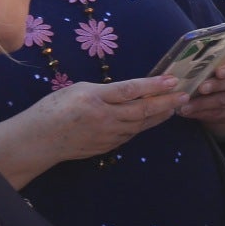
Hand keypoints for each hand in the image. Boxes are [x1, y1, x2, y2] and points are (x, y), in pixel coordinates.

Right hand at [27, 77, 185, 156]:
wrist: (39, 140)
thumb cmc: (54, 109)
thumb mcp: (79, 90)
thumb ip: (106, 91)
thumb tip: (132, 91)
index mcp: (95, 98)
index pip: (131, 90)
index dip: (155, 85)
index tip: (173, 80)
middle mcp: (105, 117)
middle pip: (143, 109)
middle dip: (167, 102)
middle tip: (185, 95)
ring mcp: (108, 134)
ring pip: (141, 124)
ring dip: (160, 114)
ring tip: (175, 106)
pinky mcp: (108, 146)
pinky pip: (131, 133)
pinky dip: (144, 125)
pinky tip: (153, 118)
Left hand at [178, 54, 224, 132]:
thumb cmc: (219, 72)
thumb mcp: (218, 64)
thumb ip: (208, 64)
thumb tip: (185, 71)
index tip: (218, 72)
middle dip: (216, 86)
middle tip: (200, 88)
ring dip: (205, 104)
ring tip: (187, 106)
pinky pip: (221, 114)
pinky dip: (204, 113)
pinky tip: (191, 112)